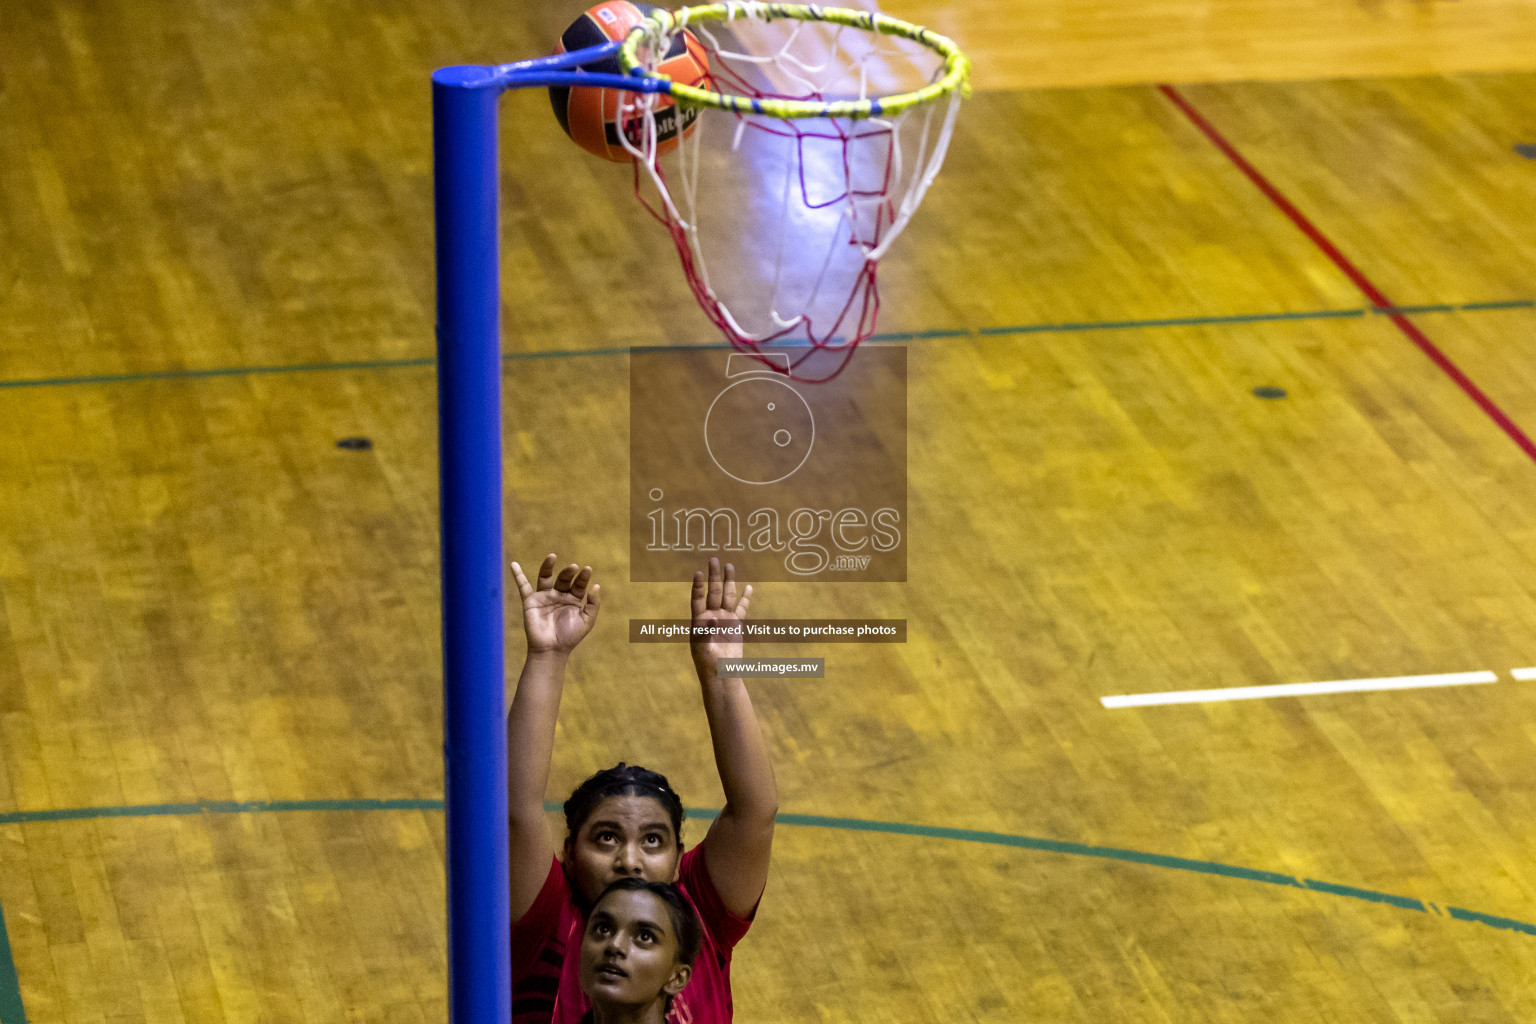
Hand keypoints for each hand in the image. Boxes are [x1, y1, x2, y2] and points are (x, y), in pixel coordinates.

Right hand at [511, 554, 600, 655]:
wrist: (551, 650)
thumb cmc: (570, 637)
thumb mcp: (587, 621)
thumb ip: (593, 604)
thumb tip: (596, 586)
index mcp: (573, 599)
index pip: (579, 584)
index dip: (583, 577)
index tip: (587, 569)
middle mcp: (559, 595)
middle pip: (563, 578)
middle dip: (568, 572)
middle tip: (574, 567)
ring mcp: (544, 597)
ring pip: (545, 577)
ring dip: (548, 566)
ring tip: (553, 556)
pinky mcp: (531, 602)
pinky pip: (523, 586)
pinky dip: (518, 575)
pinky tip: (514, 564)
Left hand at [690, 557, 752, 677]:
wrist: (721, 674)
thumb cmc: (707, 663)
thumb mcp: (703, 649)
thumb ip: (706, 633)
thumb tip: (712, 618)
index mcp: (699, 621)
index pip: (697, 598)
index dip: (697, 586)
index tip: (698, 573)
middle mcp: (711, 616)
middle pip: (713, 592)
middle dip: (714, 576)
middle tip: (714, 559)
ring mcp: (724, 619)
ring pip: (727, 596)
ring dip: (729, 581)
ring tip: (729, 566)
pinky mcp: (736, 625)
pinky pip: (741, 608)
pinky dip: (745, 598)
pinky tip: (748, 587)